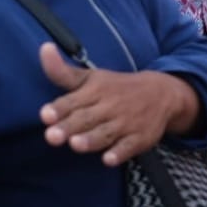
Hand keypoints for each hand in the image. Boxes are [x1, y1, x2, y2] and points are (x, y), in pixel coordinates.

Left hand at [39, 44, 199, 165]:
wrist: (162, 93)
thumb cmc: (116, 88)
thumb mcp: (91, 78)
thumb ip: (62, 71)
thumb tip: (43, 48)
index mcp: (95, 90)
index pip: (72, 101)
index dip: (59, 108)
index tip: (45, 115)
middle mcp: (109, 106)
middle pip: (86, 119)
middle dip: (69, 127)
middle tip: (51, 136)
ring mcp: (126, 123)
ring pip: (105, 133)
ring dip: (91, 139)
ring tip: (76, 145)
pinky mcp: (139, 138)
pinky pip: (129, 147)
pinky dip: (120, 153)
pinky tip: (109, 159)